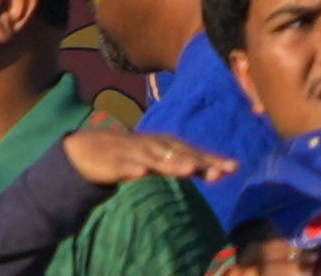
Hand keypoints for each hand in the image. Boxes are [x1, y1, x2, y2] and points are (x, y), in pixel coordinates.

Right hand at [61, 128, 235, 185]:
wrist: (85, 149)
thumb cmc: (129, 156)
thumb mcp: (158, 161)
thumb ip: (183, 165)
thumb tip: (216, 171)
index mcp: (163, 147)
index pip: (192, 152)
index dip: (211, 159)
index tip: (234, 167)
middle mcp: (151, 147)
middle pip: (178, 154)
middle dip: (198, 162)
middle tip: (219, 171)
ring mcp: (132, 153)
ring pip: (154, 159)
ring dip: (170, 163)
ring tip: (188, 170)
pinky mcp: (112, 162)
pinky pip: (123, 166)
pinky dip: (132, 168)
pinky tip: (140, 173)